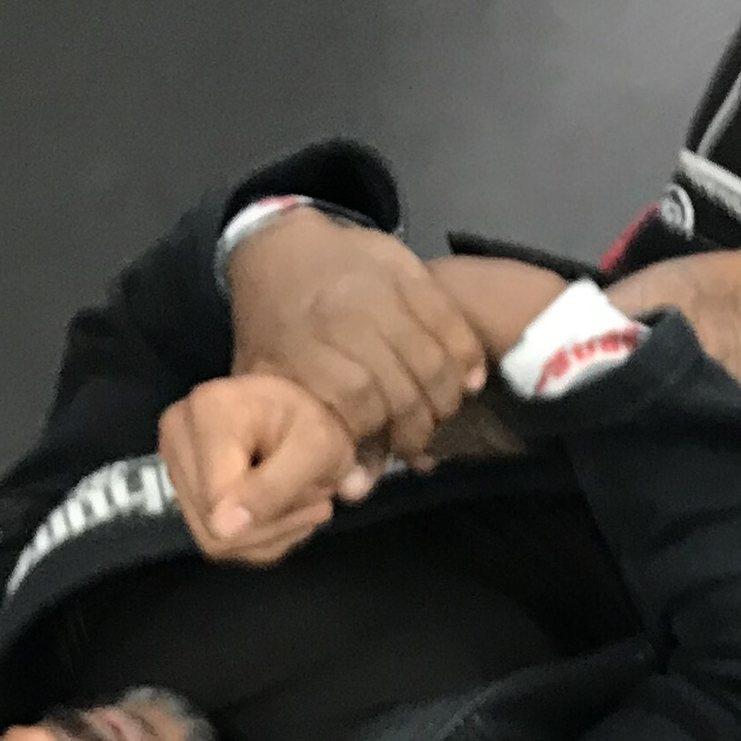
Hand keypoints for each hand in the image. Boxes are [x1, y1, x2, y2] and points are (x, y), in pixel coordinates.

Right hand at [158, 373, 358, 565]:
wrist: (305, 413)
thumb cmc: (315, 423)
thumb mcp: (318, 449)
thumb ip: (273, 487)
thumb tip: (222, 529)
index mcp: (209, 408)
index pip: (221, 497)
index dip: (270, 515)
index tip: (319, 499)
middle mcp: (178, 433)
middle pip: (215, 525)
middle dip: (276, 524)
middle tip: (317, 499)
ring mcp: (173, 463)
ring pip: (215, 540)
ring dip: (271, 534)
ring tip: (301, 502)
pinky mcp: (181, 490)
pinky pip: (217, 540)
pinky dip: (259, 538)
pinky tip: (280, 509)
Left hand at [228, 209, 488, 476]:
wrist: (278, 247)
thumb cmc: (273, 328)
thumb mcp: (270, 383)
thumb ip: (311, 434)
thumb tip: (356, 493)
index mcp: (302, 347)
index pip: (358, 402)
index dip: (380, 433)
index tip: (387, 449)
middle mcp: (343, 317)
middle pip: (401, 385)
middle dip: (418, 425)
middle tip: (420, 445)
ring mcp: (378, 290)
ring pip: (431, 357)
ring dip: (446, 397)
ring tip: (443, 416)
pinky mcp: (408, 271)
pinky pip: (451, 321)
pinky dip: (467, 355)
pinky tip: (470, 380)